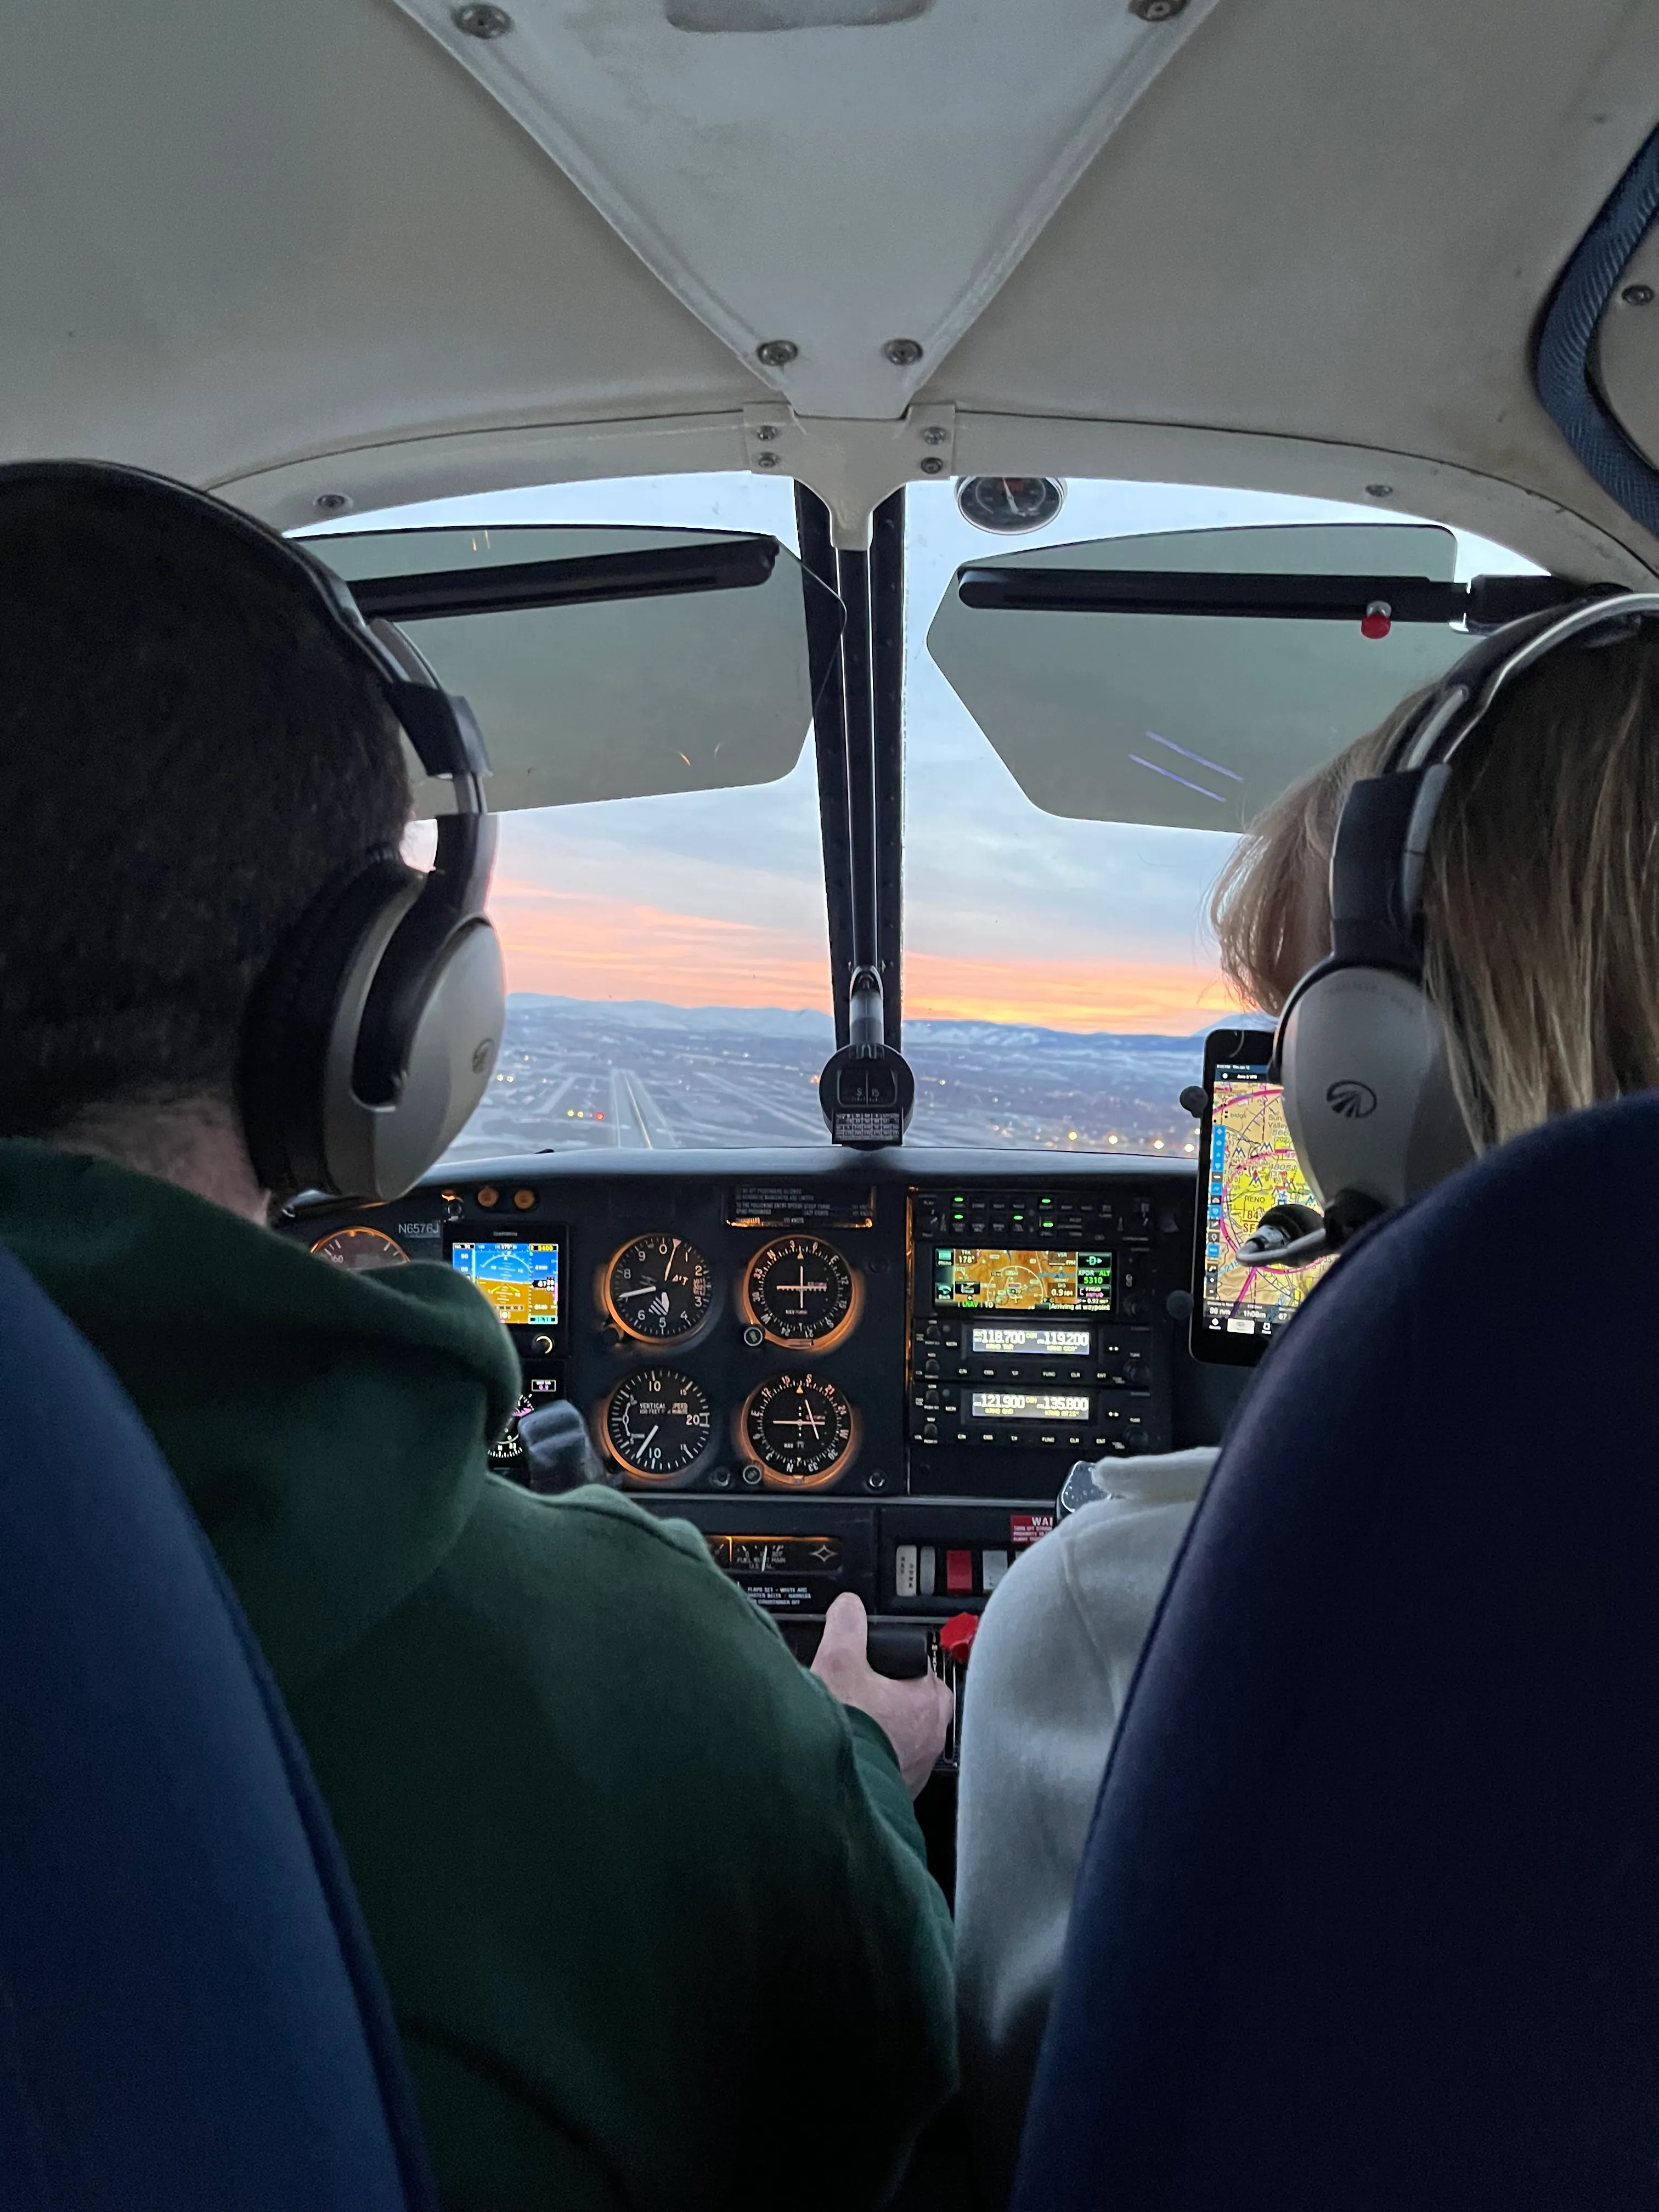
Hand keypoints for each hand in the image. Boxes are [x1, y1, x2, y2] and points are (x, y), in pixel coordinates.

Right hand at [811, 1593, 953, 1796]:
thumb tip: (848, 1607)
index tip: (870, 1666)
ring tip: (850, 1724)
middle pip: (907, 1702)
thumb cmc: (846, 1732)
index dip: (889, 1662)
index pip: (916, 1667)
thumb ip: (847, 1623)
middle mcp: (934, 1737)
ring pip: (900, 1735)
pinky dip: (872, 1755)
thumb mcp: (839, 1659)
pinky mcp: (901, 1790)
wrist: (831, 1793)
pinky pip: (890, 1763)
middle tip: (855, 1696)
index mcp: (930, 1700)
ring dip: (879, 1728)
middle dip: (883, 1698)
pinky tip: (851, 1749)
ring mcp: (919, 1768)